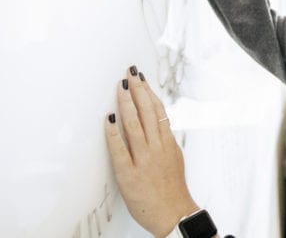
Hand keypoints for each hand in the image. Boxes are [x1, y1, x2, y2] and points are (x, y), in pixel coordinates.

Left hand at [104, 66, 198, 236]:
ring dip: (126, 104)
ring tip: (120, 87)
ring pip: (135, 125)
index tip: (142, 79)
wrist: (173, 215)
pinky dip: (113, 133)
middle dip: (138, 90)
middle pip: (148, 112)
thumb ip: (164, 142)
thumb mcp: (174, 159)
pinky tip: (108, 120)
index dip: (150, 92)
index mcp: (168, 144)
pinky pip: (120, 150)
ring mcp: (144, 160)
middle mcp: (157, 148)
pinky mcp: (130, 174)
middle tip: (130, 74)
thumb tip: (158, 125)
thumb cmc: (173, 191)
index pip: (159, 111)